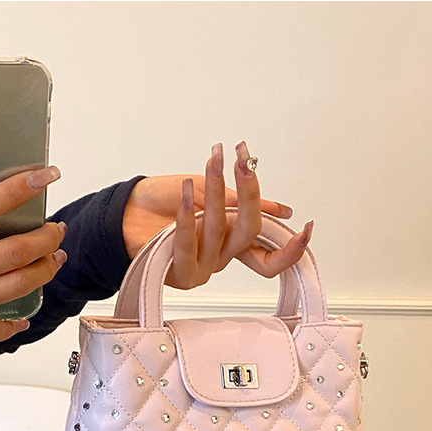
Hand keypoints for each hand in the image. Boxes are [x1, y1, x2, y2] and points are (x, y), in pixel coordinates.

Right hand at [0, 167, 65, 345]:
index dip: (15, 190)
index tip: (42, 177)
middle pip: (12, 251)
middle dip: (45, 238)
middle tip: (56, 230)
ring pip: (19, 284)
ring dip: (45, 269)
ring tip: (54, 258)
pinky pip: (3, 325)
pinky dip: (18, 320)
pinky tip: (25, 313)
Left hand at [122, 141, 313, 288]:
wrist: (125, 213)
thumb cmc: (164, 203)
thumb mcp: (210, 192)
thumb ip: (242, 201)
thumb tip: (282, 210)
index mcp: (233, 241)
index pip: (271, 256)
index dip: (291, 249)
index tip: (306, 227)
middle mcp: (222, 256)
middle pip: (249, 232)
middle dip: (249, 193)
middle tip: (244, 161)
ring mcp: (203, 266)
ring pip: (219, 229)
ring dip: (214, 189)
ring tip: (212, 159)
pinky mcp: (180, 271)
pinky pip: (187, 242)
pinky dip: (187, 212)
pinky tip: (187, 190)